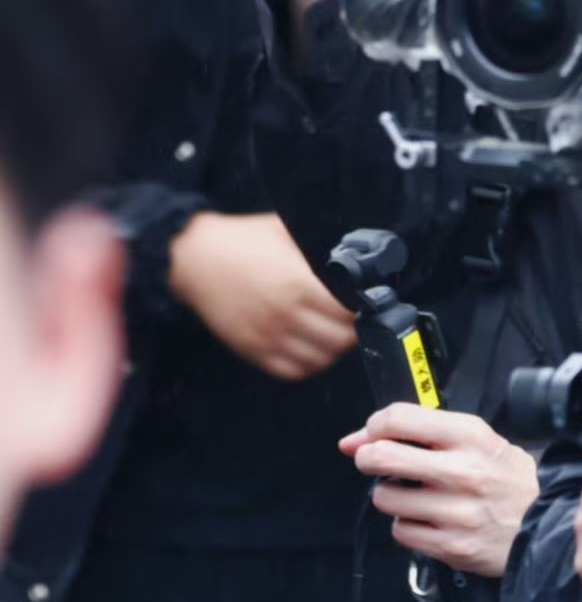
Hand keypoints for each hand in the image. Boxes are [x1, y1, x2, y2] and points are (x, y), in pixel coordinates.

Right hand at [168, 212, 356, 380]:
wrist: (195, 259)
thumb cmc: (241, 240)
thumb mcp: (284, 231)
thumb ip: (315, 247)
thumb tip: (346, 253)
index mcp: (297, 283)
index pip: (346, 311)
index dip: (361, 309)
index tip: (366, 304)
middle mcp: (284, 314)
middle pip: (337, 340)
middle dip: (352, 332)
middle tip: (355, 322)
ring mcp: (267, 336)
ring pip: (317, 360)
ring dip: (333, 351)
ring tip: (336, 336)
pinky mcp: (252, 350)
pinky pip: (289, 370)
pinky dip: (307, 364)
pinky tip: (312, 348)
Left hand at [341, 404, 539, 577]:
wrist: (543, 519)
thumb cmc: (505, 476)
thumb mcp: (476, 437)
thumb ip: (422, 431)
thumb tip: (356, 439)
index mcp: (468, 434)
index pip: (400, 418)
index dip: (374, 425)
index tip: (372, 433)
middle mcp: (461, 470)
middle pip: (383, 456)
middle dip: (368, 457)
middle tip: (375, 461)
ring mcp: (454, 510)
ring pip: (385, 498)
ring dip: (390, 495)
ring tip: (412, 493)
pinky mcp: (450, 545)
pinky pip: (401, 532)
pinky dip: (406, 525)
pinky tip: (425, 518)